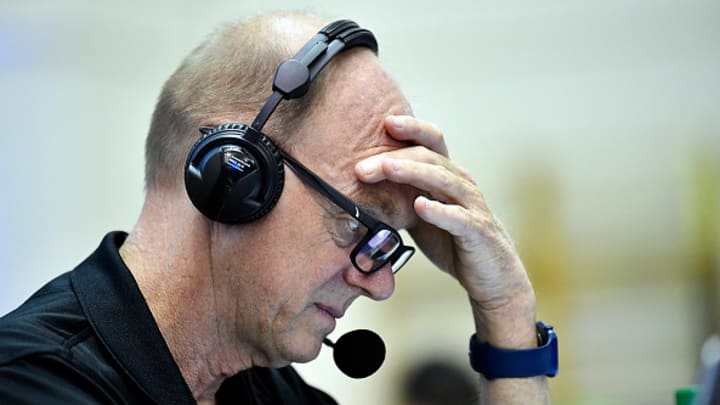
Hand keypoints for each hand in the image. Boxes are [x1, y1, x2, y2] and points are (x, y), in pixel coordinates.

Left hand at [355, 116, 534, 331]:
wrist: (491, 276)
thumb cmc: (452, 241)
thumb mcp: (420, 215)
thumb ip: (398, 198)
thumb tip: (359, 186)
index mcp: (447, 176)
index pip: (431, 143)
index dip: (412, 129)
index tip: (384, 122)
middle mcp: (461, 185)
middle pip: (430, 159)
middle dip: (395, 159)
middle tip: (362, 167)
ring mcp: (472, 207)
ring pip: (444, 181)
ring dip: (414, 173)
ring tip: (388, 169)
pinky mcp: (478, 232)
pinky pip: (459, 218)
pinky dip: (439, 211)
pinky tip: (420, 207)